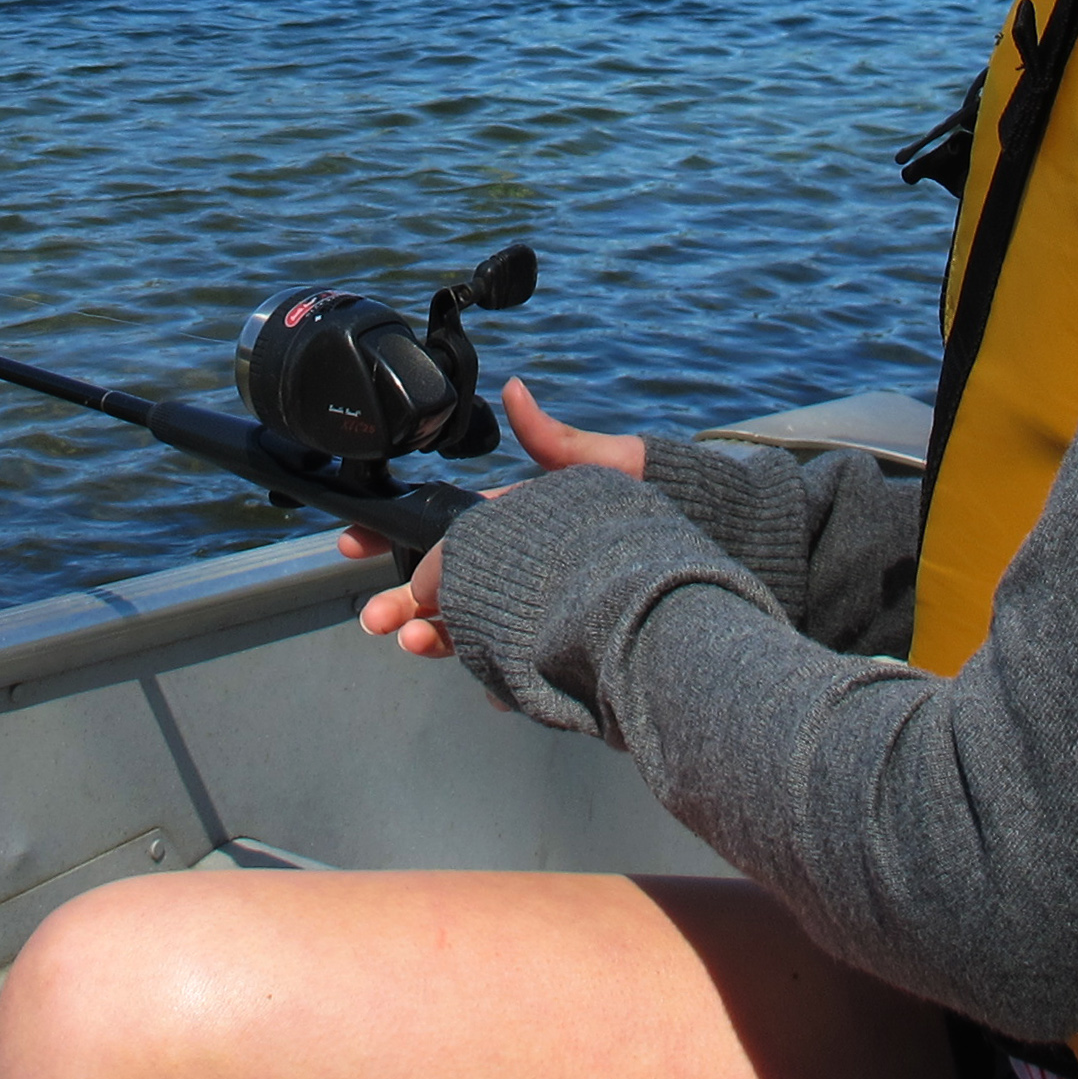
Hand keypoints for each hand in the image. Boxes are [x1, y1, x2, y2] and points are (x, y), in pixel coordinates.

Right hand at [343, 379, 647, 657]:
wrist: (724, 548)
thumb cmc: (664, 497)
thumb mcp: (606, 465)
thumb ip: (555, 441)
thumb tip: (514, 391)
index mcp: (520, 523)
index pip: (446, 530)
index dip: (395, 535)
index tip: (353, 542)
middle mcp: (523, 568)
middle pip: (449, 587)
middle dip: (404, 602)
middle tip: (374, 618)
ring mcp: (541, 609)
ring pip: (473, 628)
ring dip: (438, 638)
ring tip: (415, 644)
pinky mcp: (565, 647)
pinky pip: (520, 667)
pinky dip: (499, 677)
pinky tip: (489, 687)